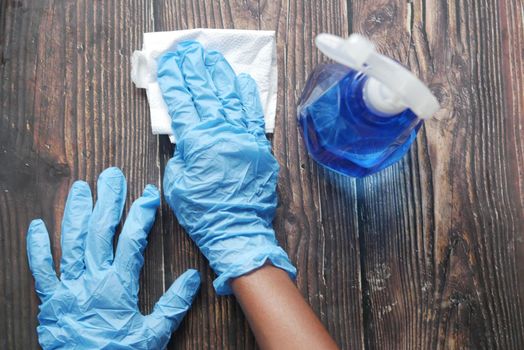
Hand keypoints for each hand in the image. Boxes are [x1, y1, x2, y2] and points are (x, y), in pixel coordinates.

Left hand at [26, 167, 199, 348]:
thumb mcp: (153, 335)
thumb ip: (173, 305)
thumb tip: (193, 278)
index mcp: (117, 286)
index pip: (132, 241)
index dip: (141, 215)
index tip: (148, 195)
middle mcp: (91, 280)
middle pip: (99, 232)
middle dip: (107, 201)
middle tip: (111, 177)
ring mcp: (67, 287)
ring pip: (70, 242)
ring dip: (75, 213)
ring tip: (80, 189)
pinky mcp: (50, 299)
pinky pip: (40, 270)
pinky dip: (36, 248)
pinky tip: (36, 226)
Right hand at [157, 41, 295, 294]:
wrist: (239, 231)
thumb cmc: (204, 213)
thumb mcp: (177, 186)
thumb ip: (180, 158)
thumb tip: (186, 142)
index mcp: (197, 143)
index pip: (181, 103)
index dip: (172, 81)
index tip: (167, 62)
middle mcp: (222, 134)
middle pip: (205, 94)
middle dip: (194, 70)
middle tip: (188, 50)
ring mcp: (243, 138)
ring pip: (230, 99)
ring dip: (220, 76)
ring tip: (212, 58)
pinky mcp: (259, 147)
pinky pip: (254, 116)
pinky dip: (248, 97)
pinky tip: (243, 80)